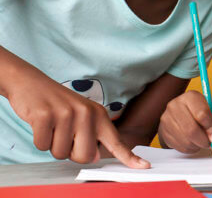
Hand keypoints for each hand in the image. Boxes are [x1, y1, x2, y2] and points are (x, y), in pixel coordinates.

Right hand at [4, 70, 148, 168]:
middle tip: (64, 134)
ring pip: (60, 153)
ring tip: (52, 125)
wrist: (30, 82)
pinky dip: (38, 140)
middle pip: (85, 157)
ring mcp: (66, 114)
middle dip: (71, 153)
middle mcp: (86, 114)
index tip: (144, 167)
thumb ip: (91, 136)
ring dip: (52, 145)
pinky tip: (40, 122)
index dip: (129, 157)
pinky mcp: (45, 116)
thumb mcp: (81, 115)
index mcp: (98, 115)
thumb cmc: (57, 104)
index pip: (116, 141)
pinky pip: (42, 146)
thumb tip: (95, 157)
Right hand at [158, 90, 211, 152]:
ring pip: (186, 141)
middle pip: (191, 130)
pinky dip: (191, 148)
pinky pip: (181, 147)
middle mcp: (175, 105)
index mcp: (191, 96)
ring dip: (199, 145)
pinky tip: (194, 142)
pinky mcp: (164, 132)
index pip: (202, 113)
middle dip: (205, 140)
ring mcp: (167, 119)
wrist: (184, 116)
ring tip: (203, 140)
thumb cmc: (203, 113)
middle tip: (211, 143)